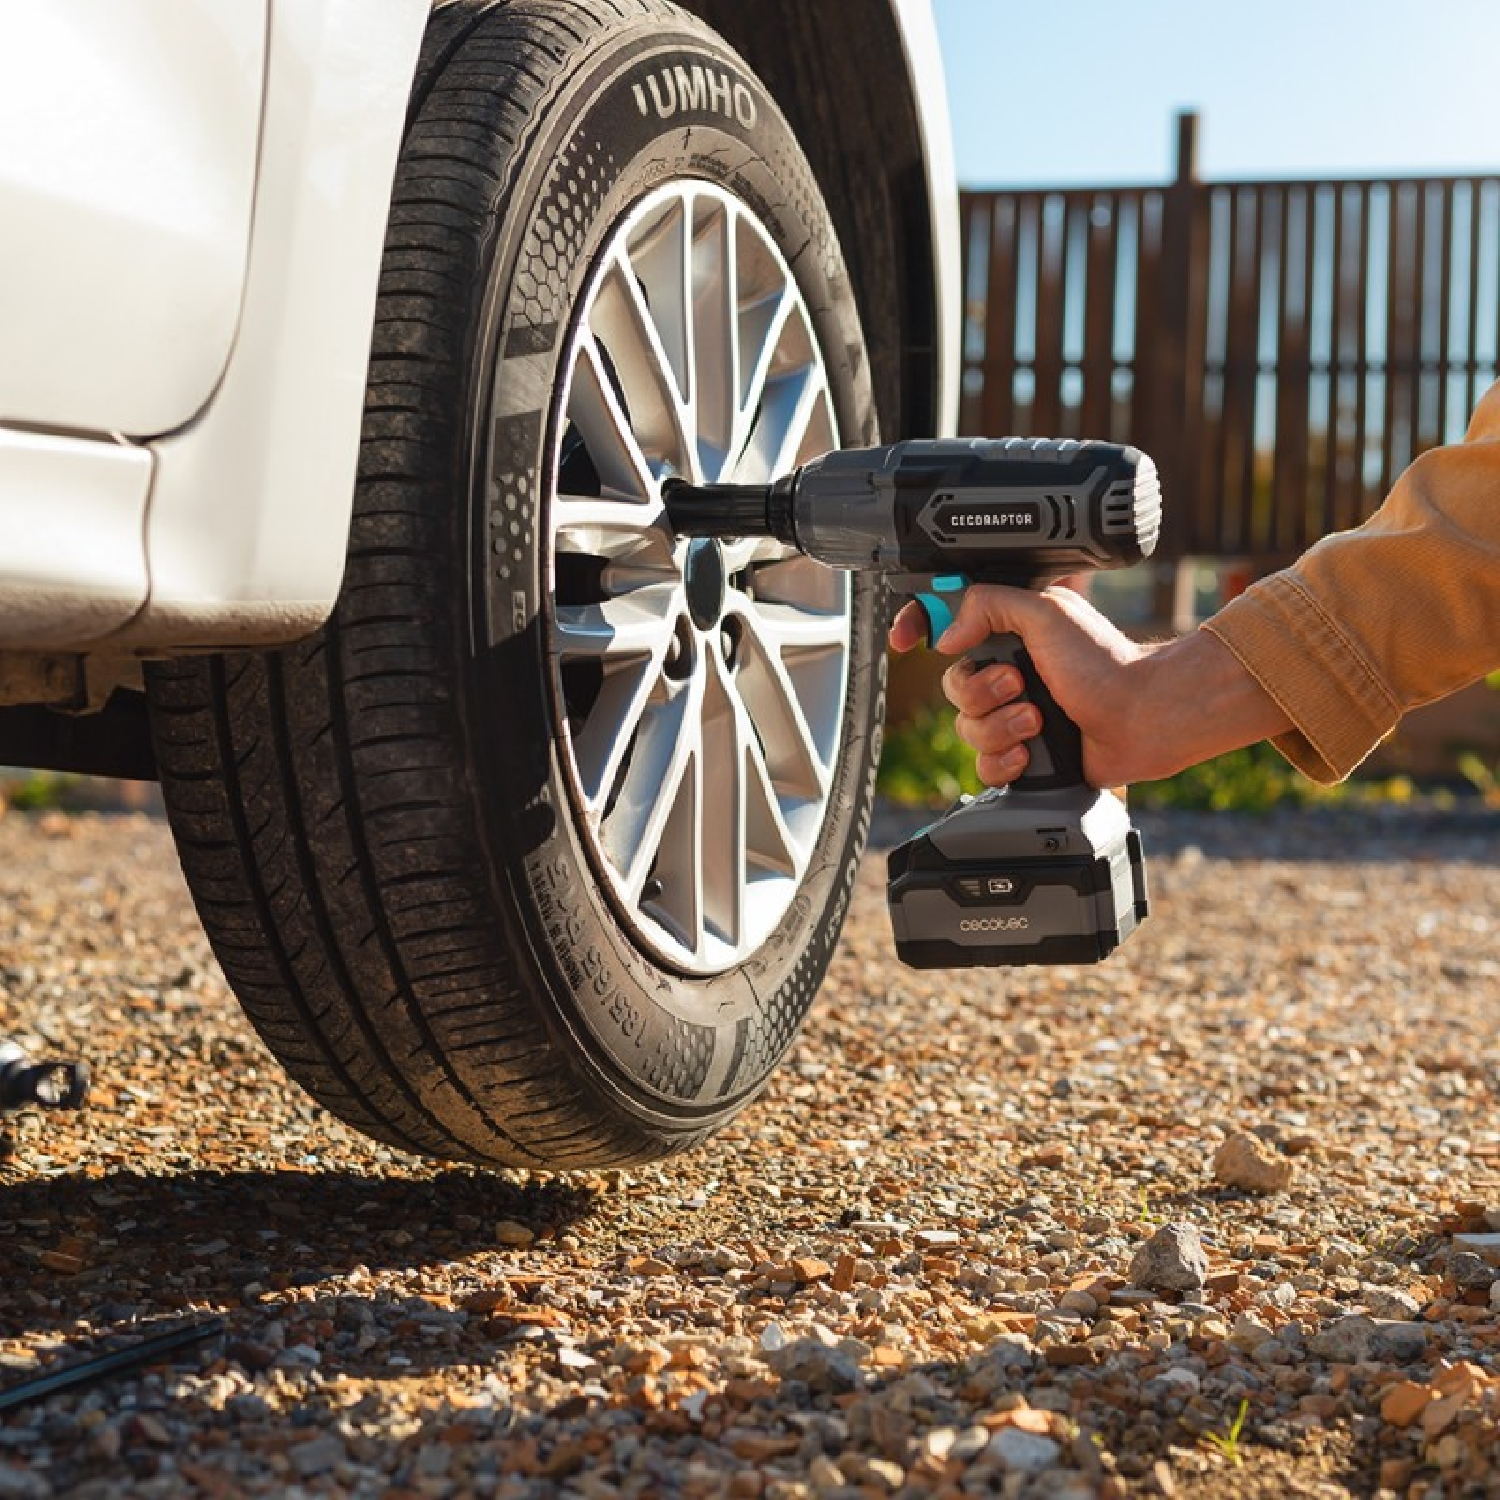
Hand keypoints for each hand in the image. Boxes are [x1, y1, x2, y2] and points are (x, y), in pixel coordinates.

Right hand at [889, 585, 1291, 788]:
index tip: (904, 639)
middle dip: (982, 691)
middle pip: (952, 686)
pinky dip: (1006, 760)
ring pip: (965, 729)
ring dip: (1001, 726)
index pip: (946, 625)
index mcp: (1009, 634)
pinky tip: (1032, 752)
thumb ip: (988, 605)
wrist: (1140, 717)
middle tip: (1019, 684)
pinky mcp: (1024, 755)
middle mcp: (1007, 674)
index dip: (918, 628)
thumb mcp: (1045, 611)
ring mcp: (1014, 715)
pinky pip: (984, 766)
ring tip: (1038, 719)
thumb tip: (947, 634)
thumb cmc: (1105, 663)